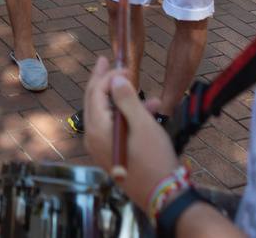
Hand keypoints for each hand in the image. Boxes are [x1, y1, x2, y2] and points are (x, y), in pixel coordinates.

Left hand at [84, 56, 179, 211]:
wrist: (162, 195)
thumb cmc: (153, 159)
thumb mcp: (142, 125)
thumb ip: (127, 99)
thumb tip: (116, 79)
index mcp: (97, 129)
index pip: (95, 93)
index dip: (108, 76)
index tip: (123, 66)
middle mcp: (93, 138)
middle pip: (94, 101)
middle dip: (103, 80)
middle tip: (106, 61)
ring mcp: (100, 147)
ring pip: (106, 113)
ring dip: (122, 99)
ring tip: (141, 88)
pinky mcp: (110, 153)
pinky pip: (114, 127)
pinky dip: (127, 116)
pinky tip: (150, 110)